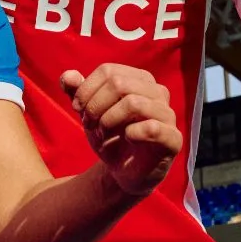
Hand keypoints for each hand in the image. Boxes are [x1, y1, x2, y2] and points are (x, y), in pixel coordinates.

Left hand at [62, 64, 181, 196]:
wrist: (122, 170)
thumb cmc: (108, 134)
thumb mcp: (88, 111)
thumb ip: (77, 91)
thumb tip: (68, 76)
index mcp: (139, 79)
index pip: (108, 71)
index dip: (86, 90)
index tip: (77, 108)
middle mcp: (157, 91)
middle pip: (118, 83)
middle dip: (95, 105)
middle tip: (89, 123)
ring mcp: (168, 114)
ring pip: (133, 103)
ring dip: (108, 120)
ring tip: (103, 132)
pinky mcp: (173, 139)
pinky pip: (152, 127)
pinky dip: (131, 133)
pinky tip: (126, 138)